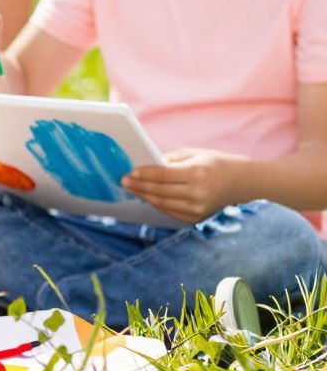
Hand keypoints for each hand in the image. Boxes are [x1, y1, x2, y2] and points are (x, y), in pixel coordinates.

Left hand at [122, 149, 243, 223]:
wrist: (245, 181)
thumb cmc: (218, 163)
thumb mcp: (195, 154)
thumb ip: (170, 160)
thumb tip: (146, 165)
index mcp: (196, 173)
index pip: (163, 175)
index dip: (144, 174)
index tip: (130, 172)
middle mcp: (197, 193)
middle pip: (160, 191)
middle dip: (139, 186)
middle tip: (124, 181)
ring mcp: (198, 207)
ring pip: (163, 204)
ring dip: (145, 196)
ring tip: (132, 189)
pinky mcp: (198, 217)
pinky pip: (171, 212)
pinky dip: (157, 205)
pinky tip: (147, 198)